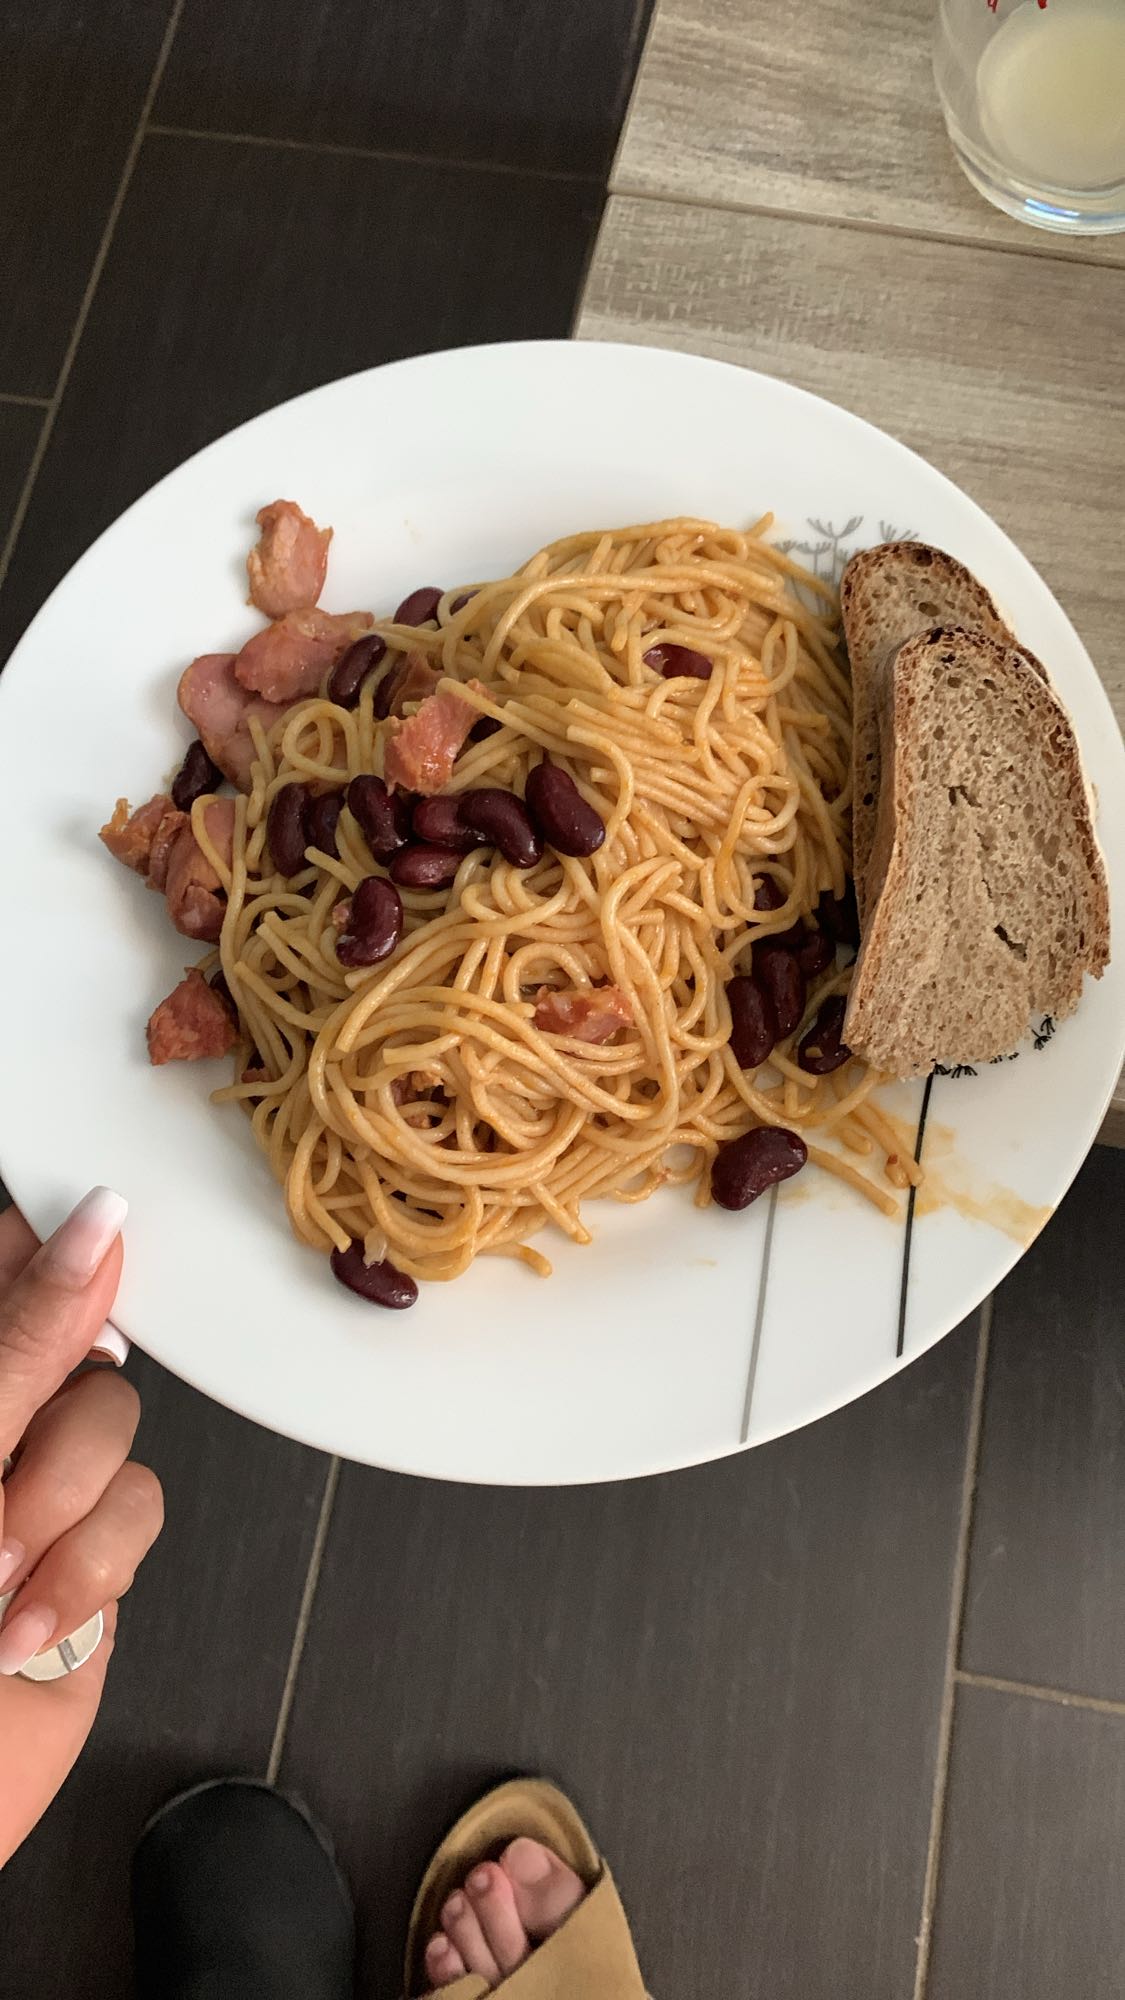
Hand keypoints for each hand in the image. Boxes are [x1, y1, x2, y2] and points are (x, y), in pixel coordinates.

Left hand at [0, 1192, 163, 1863]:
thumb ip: (24, 1343)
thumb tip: (95, 1227)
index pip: (14, 1267)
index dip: (49, 1260)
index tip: (57, 1314)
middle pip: (87, 1352)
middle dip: (54, 1435)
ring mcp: (39, 1495)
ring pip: (123, 1433)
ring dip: (64, 1519)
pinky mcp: (89, 1566)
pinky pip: (140, 1515)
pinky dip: (90, 1575)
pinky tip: (24, 1626)